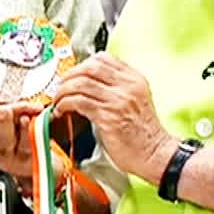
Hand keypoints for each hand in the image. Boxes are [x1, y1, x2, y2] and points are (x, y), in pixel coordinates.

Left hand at [52, 53, 173, 182]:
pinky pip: (79, 101)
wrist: (156, 155)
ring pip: (81, 82)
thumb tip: (89, 85)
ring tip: (58, 100)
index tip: (72, 74)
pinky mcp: (109, 116)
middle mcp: (127, 86)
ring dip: (63, 90)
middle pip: (90, 66)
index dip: (82, 64)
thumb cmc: (144, 135)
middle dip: (70, 74)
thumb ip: (117, 89)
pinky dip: (65, 104)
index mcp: (134, 79)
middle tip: (60, 85)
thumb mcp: (135, 101)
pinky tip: (61, 110)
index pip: (103, 58)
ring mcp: (119, 100)